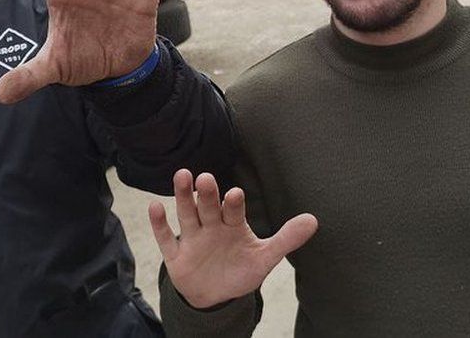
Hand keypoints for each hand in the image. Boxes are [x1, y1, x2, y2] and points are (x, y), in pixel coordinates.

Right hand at [148, 169, 317, 308]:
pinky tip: (154, 207)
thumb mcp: (265, 258)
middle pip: (208, 207)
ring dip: (183, 197)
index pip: (234, 211)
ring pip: (186, 215)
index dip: (234, 204)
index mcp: (233, 225)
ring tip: (181, 175)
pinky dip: (160, 224)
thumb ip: (287, 239)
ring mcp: (192, 239)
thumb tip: (314, 220)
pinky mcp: (176, 256)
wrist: (214, 295)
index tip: (236, 194)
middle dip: (207, 194)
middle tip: (206, 178)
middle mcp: (211, 227)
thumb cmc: (240, 270)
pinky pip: (166, 238)